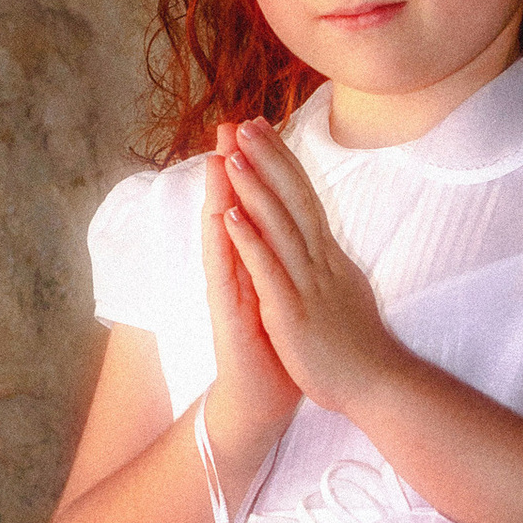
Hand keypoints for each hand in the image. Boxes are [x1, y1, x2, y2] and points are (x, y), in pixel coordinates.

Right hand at [199, 132, 301, 481]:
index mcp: (262, 261)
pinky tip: (222, 215)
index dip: (264, 167)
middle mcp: (241, 268)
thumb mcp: (291, 294)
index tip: (266, 127)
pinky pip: (226, 273)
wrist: (263, 400)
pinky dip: (225, 243)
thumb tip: (301, 229)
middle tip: (232, 122)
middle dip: (236, 164)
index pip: (261, 205)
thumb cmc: (279, 348)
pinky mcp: (228, 314)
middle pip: (237, 207)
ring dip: (223, 193)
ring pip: (225, 232)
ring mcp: (231, 289)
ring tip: (221, 153)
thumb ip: (289, 259)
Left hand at [216, 120, 409, 422]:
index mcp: (329, 257)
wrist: (376, 386)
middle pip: (292, 199)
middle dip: (268, 159)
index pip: (305, 198)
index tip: (264, 131)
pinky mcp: (292, 310)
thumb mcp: (348, 293)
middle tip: (244, 123)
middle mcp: (320, 262)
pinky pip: (268, 269)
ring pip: (279, 225)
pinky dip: (249, 239)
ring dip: (254, 187)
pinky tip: (231, 214)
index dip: (283, 162)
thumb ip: (334, 266)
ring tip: (233, 153)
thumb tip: (329, 244)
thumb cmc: (359, 347)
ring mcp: (306, 284)